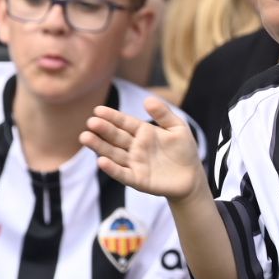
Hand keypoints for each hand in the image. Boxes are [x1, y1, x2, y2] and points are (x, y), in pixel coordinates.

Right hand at [81, 97, 203, 201]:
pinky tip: (101, 161)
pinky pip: (122, 173)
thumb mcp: (178, 128)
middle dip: (103, 130)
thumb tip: (147, 99)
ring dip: (99, 146)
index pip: (124, 122)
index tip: (98, 110)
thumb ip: (164, 114)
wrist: (192, 176)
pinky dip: (111, 168)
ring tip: (85, 137)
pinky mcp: (137, 179)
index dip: (112, 117)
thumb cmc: (184, 150)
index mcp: (143, 132)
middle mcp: (134, 147)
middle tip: (90, 122)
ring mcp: (134, 163)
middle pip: (115, 137)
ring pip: (113, 153)